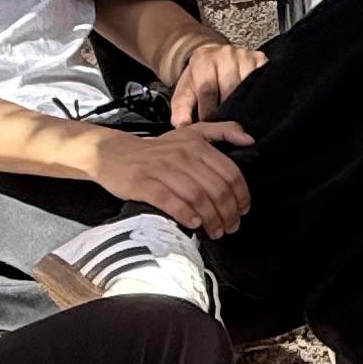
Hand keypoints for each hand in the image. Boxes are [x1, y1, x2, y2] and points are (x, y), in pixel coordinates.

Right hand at [86, 120, 253, 234]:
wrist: (112, 153)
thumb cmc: (157, 150)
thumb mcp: (191, 133)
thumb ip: (222, 131)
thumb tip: (250, 139)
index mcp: (197, 144)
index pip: (230, 172)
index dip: (241, 196)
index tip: (242, 211)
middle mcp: (182, 154)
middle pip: (216, 188)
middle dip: (228, 213)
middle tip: (230, 227)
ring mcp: (161, 168)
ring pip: (196, 196)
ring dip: (210, 219)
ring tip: (215, 231)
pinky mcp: (142, 182)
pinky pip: (169, 200)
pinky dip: (185, 214)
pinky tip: (193, 224)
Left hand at [166, 34, 264, 124]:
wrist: (213, 57)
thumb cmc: (199, 78)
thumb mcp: (185, 91)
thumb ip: (180, 108)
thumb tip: (181, 125)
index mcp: (203, 59)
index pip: (208, 89)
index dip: (208, 110)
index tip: (208, 122)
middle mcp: (225, 54)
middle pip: (230, 87)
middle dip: (226, 108)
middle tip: (224, 121)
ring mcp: (245, 55)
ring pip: (248, 85)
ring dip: (243, 103)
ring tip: (238, 114)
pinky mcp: (260, 59)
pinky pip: (263, 80)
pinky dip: (258, 94)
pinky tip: (251, 103)